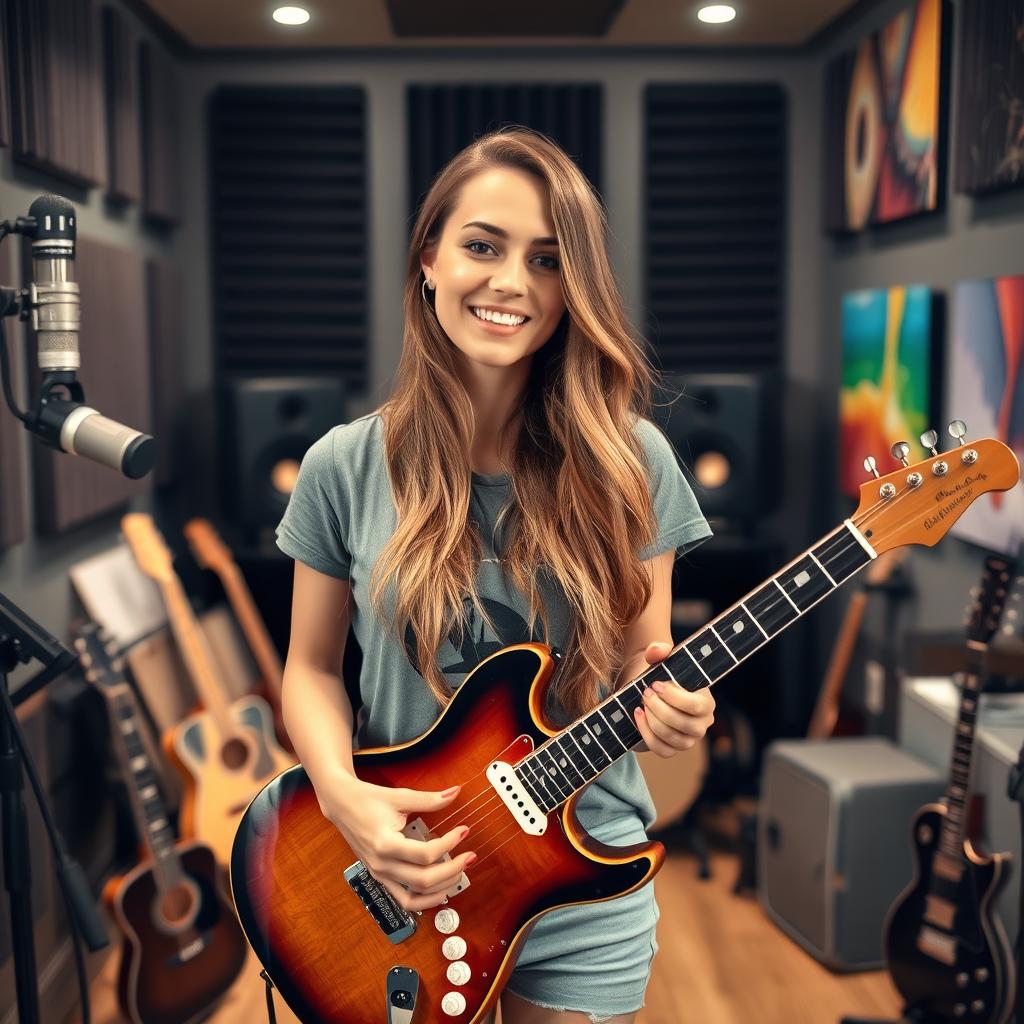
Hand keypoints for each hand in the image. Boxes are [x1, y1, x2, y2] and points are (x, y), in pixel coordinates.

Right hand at [316, 775, 474, 911]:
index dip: (450, 843)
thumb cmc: (366, 799)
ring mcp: (380, 874)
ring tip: (459, 873)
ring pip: (416, 897)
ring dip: (442, 889)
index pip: (426, 854)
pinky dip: (424, 900)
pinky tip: (440, 890)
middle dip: (452, 870)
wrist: (341, 805)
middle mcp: (381, 864)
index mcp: (385, 843)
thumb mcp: (399, 796)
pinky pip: (404, 900)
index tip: (463, 830)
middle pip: (424, 880)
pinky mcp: (381, 877)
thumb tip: (454, 794)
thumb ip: (429, 799)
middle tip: (470, 856)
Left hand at [632, 640, 714, 757]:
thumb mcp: (661, 660)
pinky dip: (646, 733)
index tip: (656, 684)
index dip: (674, 697)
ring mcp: (688, 740)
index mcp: (706, 702)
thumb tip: (657, 650)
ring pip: (671, 738)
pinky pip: (661, 749)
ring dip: (652, 720)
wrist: (650, 691)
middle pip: (684, 724)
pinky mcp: (672, 749)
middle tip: (645, 693)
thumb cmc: (661, 675)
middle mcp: (702, 724)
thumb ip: (659, 650)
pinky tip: (638, 715)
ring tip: (642, 704)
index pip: (696, 706)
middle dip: (659, 708)